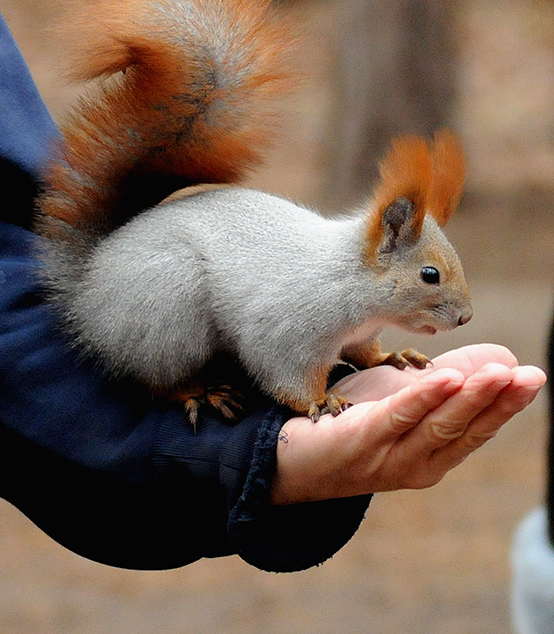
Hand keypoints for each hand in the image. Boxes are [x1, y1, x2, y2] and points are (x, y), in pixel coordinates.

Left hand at [270, 344, 545, 504]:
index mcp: (435, 452)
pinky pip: (397, 417)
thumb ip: (454, 381)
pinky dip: (425, 397)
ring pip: (439, 425)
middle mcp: (419, 463)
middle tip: (530, 377)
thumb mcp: (411, 396)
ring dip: (471, 398)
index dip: (507, 404)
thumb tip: (505, 360)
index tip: (534, 377)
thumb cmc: (357, 418)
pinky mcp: (360, 442)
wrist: (294, 450)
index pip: (478, 428)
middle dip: (500, 402)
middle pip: (466, 429)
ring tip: (498, 374)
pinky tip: (447, 377)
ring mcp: (389, 457)